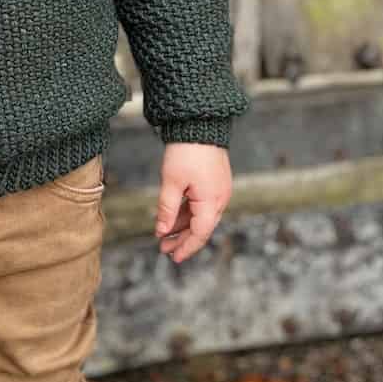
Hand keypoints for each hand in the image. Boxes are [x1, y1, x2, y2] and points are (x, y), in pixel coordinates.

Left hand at [155, 143, 231, 263]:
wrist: (200, 124)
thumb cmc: (186, 151)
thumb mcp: (171, 182)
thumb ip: (167, 209)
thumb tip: (162, 230)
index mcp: (211, 201)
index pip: (199, 233)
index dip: (186, 247)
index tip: (173, 257)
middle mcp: (220, 198)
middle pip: (202, 227)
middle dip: (182, 239)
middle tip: (164, 248)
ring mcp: (219, 190)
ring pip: (202, 216)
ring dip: (184, 226)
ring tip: (165, 234)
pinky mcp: (215, 182)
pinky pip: (203, 204)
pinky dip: (189, 212)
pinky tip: (174, 217)